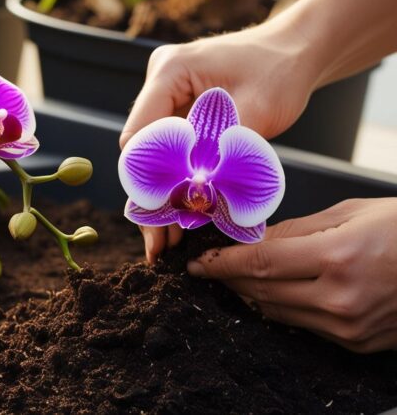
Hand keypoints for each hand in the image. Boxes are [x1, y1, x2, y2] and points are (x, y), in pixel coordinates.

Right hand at [121, 24, 319, 261]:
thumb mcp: (256, 112)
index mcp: (169, 73)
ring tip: (168, 244)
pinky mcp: (177, 114)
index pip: (140, 137)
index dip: (149, 182)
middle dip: (152, 200)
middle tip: (160, 245)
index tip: (165, 219)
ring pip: (153, 160)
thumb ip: (222, 152)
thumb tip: (197, 197)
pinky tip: (182, 219)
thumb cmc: (281, 71)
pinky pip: (170, 155)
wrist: (296, 52)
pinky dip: (177, 185)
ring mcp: (165, 99)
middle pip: (141, 154)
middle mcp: (158, 85)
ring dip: (163, 199)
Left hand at [186, 198, 396, 352]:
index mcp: (337, 259)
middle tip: (211, 267)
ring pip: (277, 312)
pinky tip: (272, 291)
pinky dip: (280, 307)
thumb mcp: (351, 214)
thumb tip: (256, 239)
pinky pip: (302, 324)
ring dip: (250, 295)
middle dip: (230, 279)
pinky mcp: (355, 342)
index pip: (259, 264)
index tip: (200, 262)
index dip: (223, 264)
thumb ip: (296, 229)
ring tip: (235, 277)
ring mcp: (348, 326)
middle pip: (261, 292)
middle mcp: (340, 299)